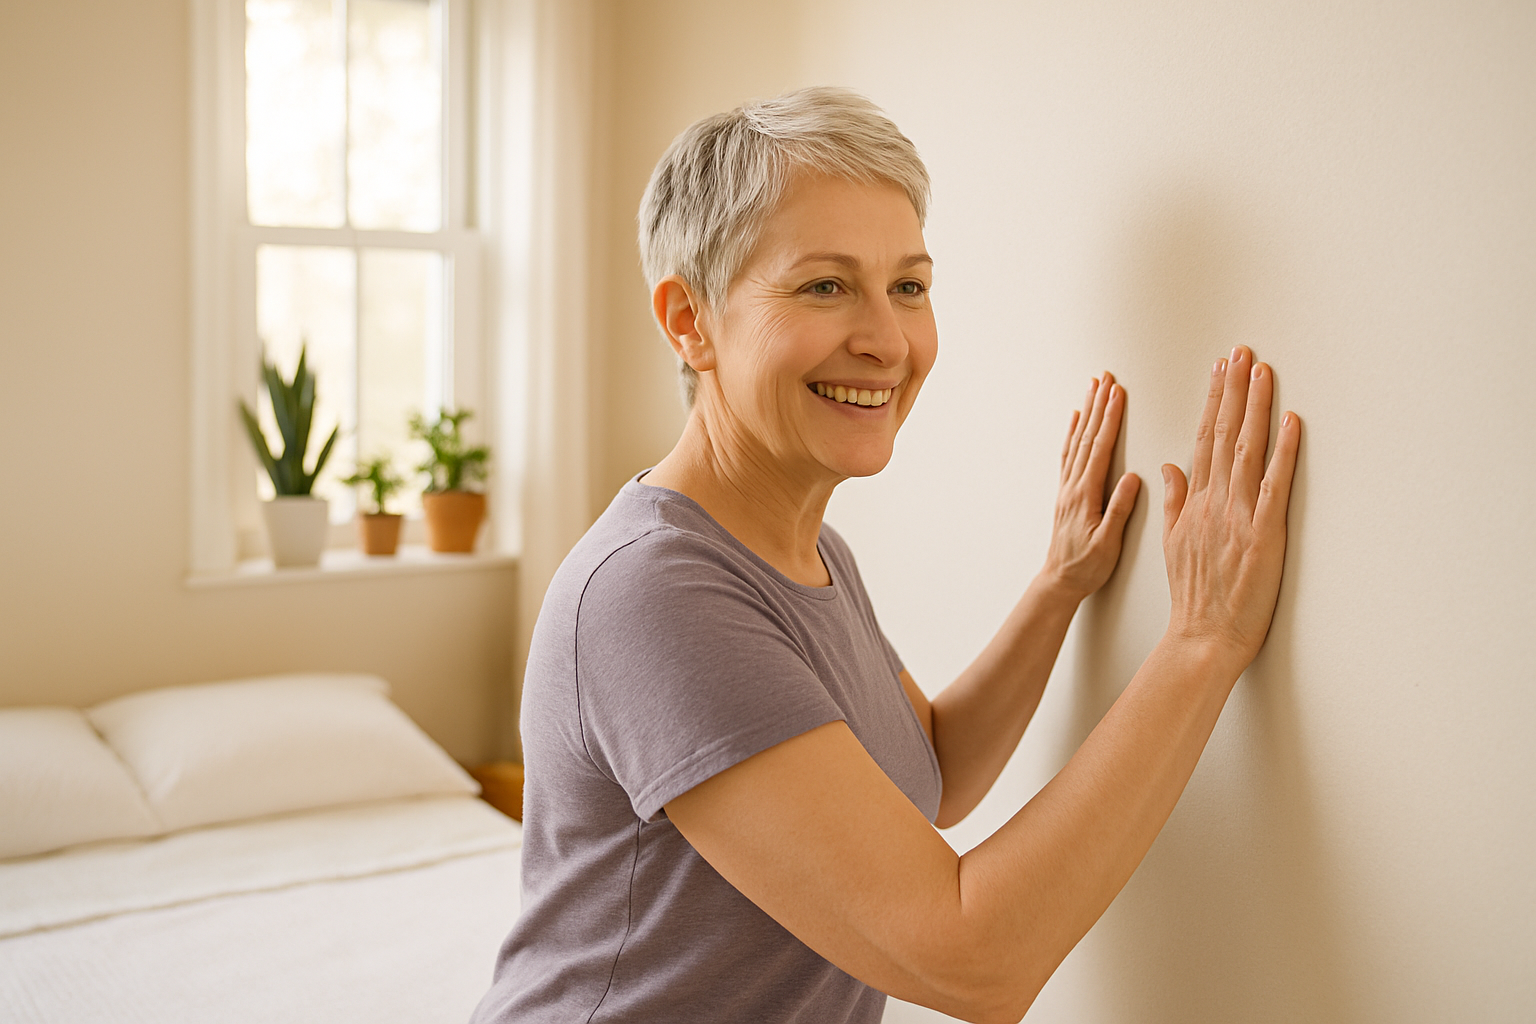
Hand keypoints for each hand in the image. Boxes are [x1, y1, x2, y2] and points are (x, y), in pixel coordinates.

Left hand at [1043, 372, 1141, 600]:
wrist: (1060, 580)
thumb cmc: (1087, 566)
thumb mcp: (1108, 543)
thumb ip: (1119, 510)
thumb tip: (1133, 478)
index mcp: (1085, 495)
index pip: (1100, 449)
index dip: (1110, 420)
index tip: (1117, 394)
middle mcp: (1073, 486)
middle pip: (1087, 437)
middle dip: (1098, 405)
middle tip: (1105, 378)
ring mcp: (1067, 487)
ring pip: (1077, 441)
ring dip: (1086, 412)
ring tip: (1093, 388)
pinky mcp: (1067, 493)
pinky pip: (1069, 455)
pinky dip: (1073, 433)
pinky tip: (1076, 420)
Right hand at [1161, 347, 1299, 664]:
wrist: (1203, 634)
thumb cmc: (1193, 596)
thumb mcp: (1172, 542)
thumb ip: (1173, 501)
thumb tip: (1170, 468)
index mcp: (1193, 502)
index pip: (1202, 440)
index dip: (1213, 401)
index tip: (1219, 370)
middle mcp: (1213, 501)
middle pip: (1222, 434)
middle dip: (1233, 389)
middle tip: (1240, 352)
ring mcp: (1237, 514)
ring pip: (1246, 449)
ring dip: (1254, 406)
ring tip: (1260, 370)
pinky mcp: (1263, 532)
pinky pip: (1274, 483)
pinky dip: (1283, 450)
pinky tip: (1290, 421)